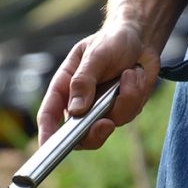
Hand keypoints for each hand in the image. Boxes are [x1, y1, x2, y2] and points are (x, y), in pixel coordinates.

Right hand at [36, 22, 160, 148]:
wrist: (140, 39)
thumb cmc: (111, 41)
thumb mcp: (95, 54)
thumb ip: (84, 81)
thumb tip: (76, 110)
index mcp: (64, 87)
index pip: (49, 115)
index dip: (46, 134)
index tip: (47, 148)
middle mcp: (80, 103)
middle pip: (79, 135)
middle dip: (94, 133)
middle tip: (106, 123)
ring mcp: (101, 109)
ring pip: (109, 124)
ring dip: (124, 99)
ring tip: (130, 73)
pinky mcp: (122, 110)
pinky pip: (129, 114)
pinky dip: (136, 94)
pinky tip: (136, 75)